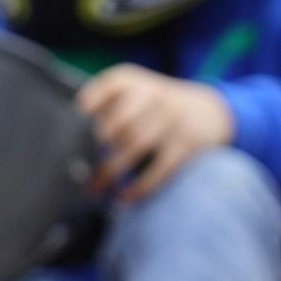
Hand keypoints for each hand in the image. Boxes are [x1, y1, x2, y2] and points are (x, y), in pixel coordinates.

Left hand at [77, 64, 235, 202]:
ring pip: (134, 146)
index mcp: (131, 80)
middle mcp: (152, 94)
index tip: (70, 128)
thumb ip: (104, 106)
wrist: (211, 111)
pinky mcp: (186, 145)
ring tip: (95, 190)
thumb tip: (68, 143)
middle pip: (117, 121)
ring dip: (111, 172)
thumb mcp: (134, 92)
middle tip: (77, 170)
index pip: (105, 87)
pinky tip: (125, 199)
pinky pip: (159, 169)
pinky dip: (140, 188)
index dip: (86, 107)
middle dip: (94, 147)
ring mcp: (171, 119)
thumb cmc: (154, 107)